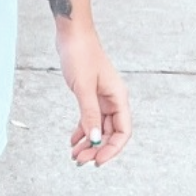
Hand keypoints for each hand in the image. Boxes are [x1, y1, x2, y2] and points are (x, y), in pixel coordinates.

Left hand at [56, 23, 131, 166]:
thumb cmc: (80, 55)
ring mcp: (102, 97)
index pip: (123, 132)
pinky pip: (90, 117)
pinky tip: (73, 140)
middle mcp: (113, 99)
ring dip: (88, 142)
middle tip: (80, 161)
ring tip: (75, 155)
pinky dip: (83, 129)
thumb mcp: (83, 87)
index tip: (97, 161)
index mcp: (119, 98)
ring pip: (99, 127)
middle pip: (110, 132)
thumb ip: (89, 113)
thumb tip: (94, 139)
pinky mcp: (90, 93)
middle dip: (97, 148)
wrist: (72, 34)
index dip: (112, 149)